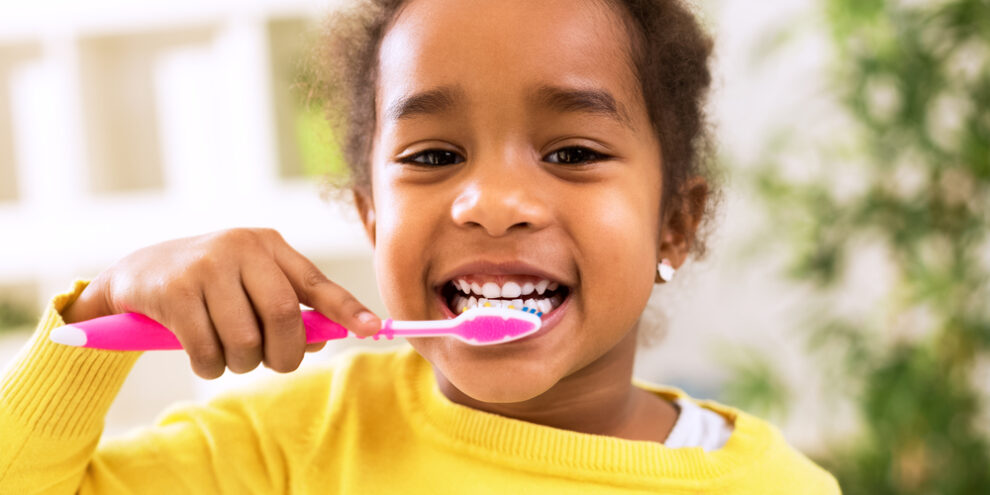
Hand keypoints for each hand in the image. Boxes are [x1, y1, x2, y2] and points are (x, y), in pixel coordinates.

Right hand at [61, 228, 380, 378]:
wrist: (137, 275)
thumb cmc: (209, 286)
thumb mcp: (250, 285)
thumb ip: (289, 308)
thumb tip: (326, 339)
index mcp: (269, 246)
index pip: (317, 282)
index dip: (347, 309)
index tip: (374, 329)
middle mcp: (241, 248)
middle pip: (284, 317)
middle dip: (284, 354)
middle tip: (272, 364)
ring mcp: (206, 267)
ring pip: (245, 340)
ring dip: (240, 363)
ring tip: (228, 355)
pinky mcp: (174, 291)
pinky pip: (208, 350)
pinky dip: (210, 366)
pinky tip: (201, 354)